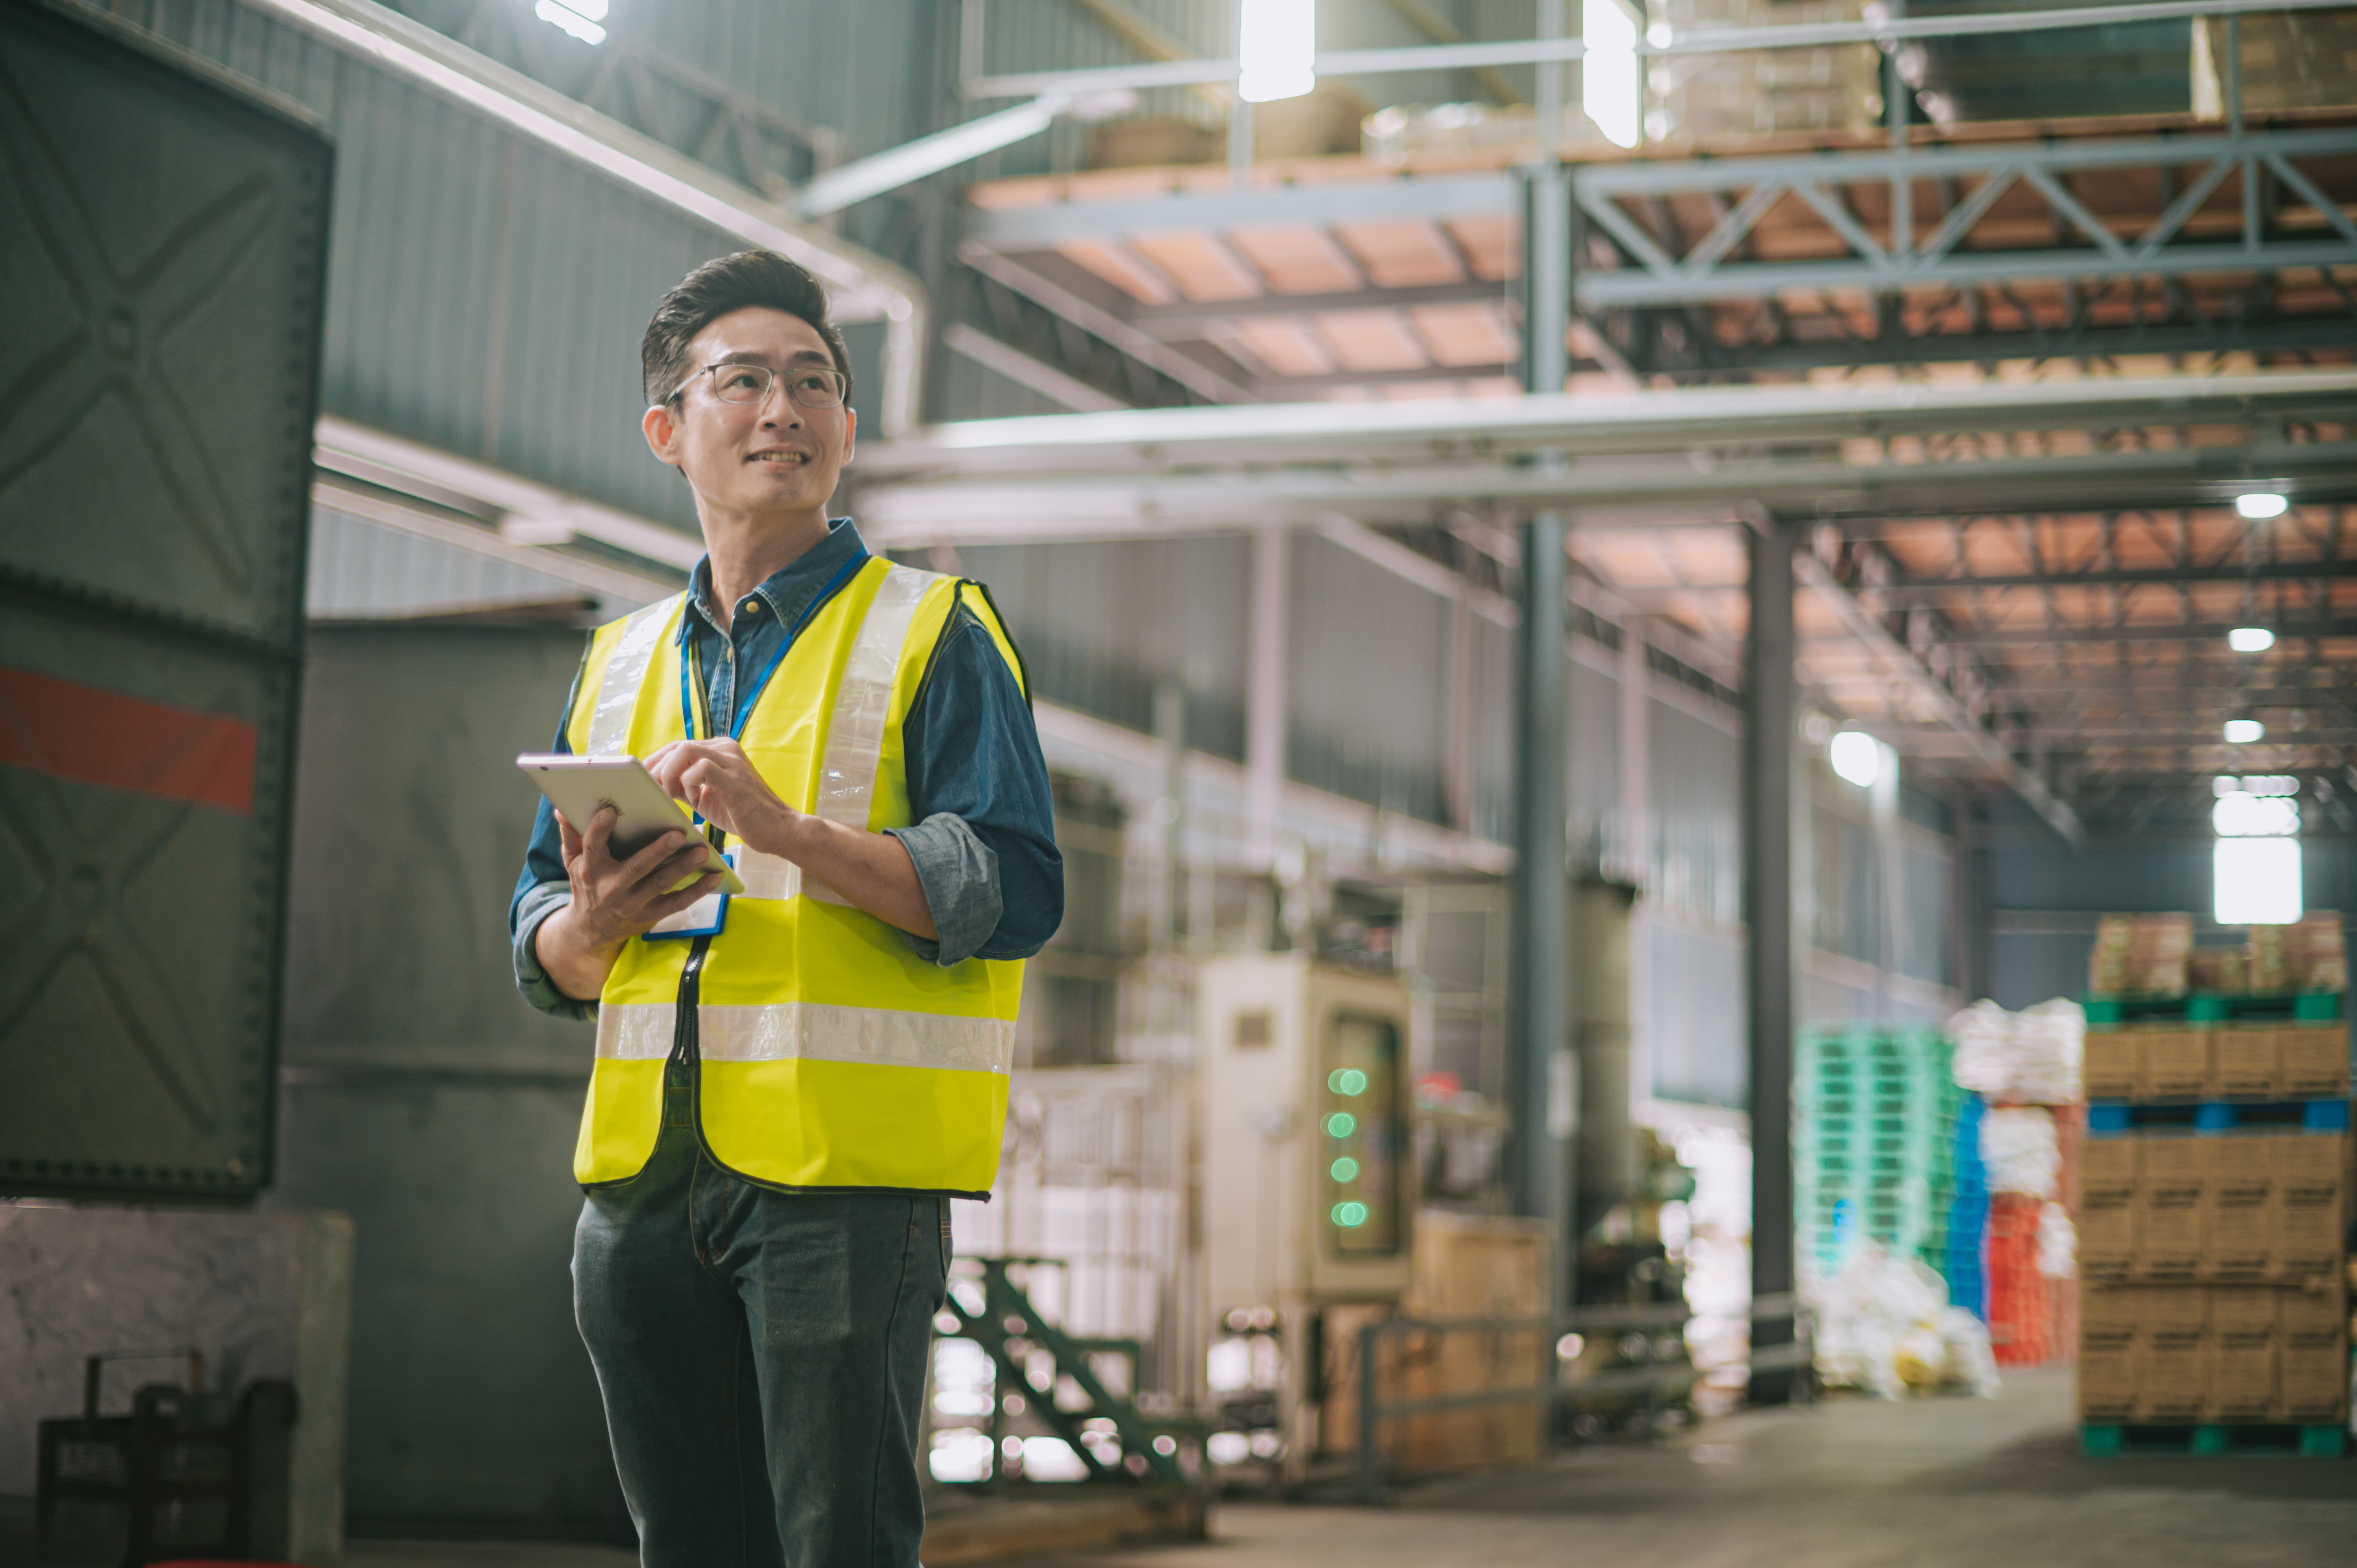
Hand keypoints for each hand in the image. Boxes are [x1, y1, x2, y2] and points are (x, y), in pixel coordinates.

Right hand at [554, 804, 722, 953]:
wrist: (591, 930)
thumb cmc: (586, 885)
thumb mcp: (572, 861)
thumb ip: (571, 834)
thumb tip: (562, 809)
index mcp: (591, 870)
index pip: (593, 847)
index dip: (599, 829)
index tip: (609, 811)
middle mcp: (611, 888)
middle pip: (636, 867)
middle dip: (658, 850)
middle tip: (678, 833)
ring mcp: (632, 904)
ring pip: (660, 884)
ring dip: (683, 867)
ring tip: (703, 851)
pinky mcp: (649, 916)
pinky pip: (676, 903)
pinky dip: (697, 891)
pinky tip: (714, 876)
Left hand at [644, 738, 801, 856]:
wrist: (779, 830)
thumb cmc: (742, 815)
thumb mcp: (705, 796)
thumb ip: (684, 785)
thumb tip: (653, 784)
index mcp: (719, 749)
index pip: (676, 747)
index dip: (655, 762)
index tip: (642, 783)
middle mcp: (726, 748)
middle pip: (677, 746)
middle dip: (656, 768)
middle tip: (649, 792)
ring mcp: (732, 761)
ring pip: (685, 751)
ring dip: (668, 774)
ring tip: (668, 796)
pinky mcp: (735, 779)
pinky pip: (701, 769)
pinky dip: (688, 784)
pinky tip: (693, 801)